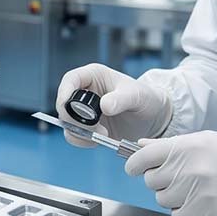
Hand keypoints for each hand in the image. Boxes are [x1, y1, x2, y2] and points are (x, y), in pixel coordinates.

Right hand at [55, 63, 171, 146]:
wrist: (152, 118)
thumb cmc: (146, 99)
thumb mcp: (137, 96)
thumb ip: (122, 99)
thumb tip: (105, 106)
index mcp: (93, 76)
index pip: (71, 79)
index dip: (64, 91)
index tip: (65, 105)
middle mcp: (84, 92)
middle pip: (64, 104)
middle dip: (75, 119)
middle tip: (96, 127)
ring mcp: (83, 111)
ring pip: (67, 122)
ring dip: (82, 132)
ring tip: (104, 133)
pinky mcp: (85, 127)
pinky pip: (74, 135)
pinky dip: (84, 140)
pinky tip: (102, 138)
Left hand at [125, 131, 216, 215]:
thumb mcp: (205, 140)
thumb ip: (171, 145)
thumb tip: (141, 146)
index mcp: (185, 147)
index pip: (142, 158)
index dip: (134, 164)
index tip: (134, 168)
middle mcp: (187, 169)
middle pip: (150, 181)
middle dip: (161, 180)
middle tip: (181, 177)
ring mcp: (194, 193)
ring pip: (162, 200)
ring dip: (174, 197)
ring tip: (197, 189)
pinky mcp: (202, 214)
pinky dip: (185, 212)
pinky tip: (203, 202)